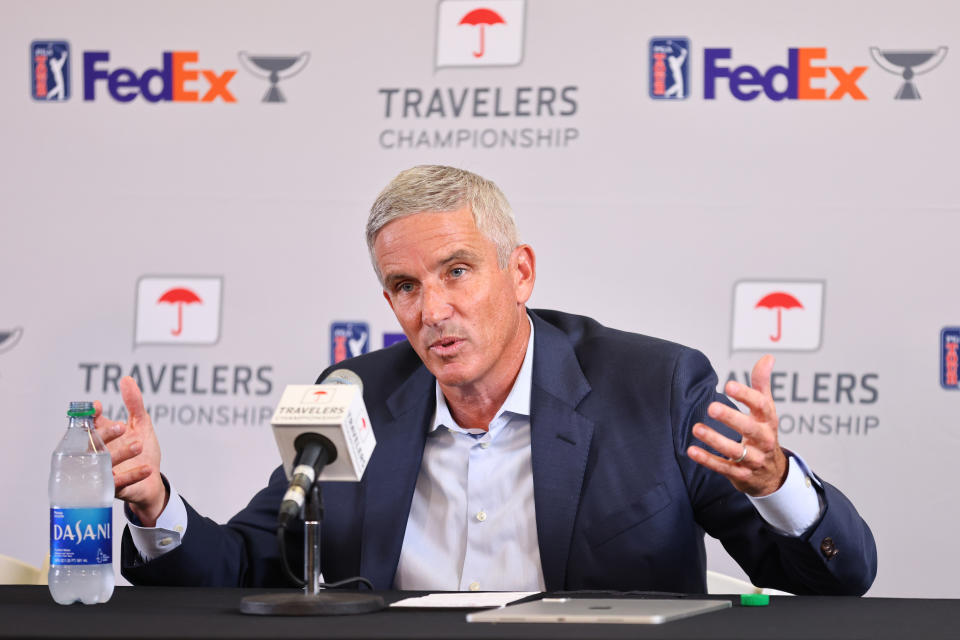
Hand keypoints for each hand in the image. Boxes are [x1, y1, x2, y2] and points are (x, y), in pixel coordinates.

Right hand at [94, 376, 166, 525]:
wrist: (152, 480)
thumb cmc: (143, 450)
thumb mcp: (141, 424)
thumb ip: (134, 403)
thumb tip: (127, 379)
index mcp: (101, 436)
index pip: (88, 425)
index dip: (90, 416)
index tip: (98, 407)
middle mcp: (98, 454)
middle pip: (93, 443)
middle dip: (105, 434)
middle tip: (122, 426)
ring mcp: (104, 472)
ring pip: (105, 463)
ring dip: (121, 454)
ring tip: (139, 444)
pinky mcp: (114, 489)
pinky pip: (120, 484)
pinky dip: (132, 475)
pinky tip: (148, 468)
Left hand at [686, 355, 787, 496]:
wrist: (773, 474)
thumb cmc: (764, 433)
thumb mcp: (766, 409)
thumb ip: (762, 383)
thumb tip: (767, 357)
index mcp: (768, 421)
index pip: (761, 406)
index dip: (746, 395)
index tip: (729, 385)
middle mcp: (763, 440)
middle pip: (749, 429)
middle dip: (731, 418)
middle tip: (712, 407)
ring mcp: (753, 459)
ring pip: (735, 451)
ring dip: (715, 440)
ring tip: (696, 428)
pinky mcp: (740, 474)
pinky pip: (723, 468)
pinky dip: (707, 460)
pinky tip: (691, 450)